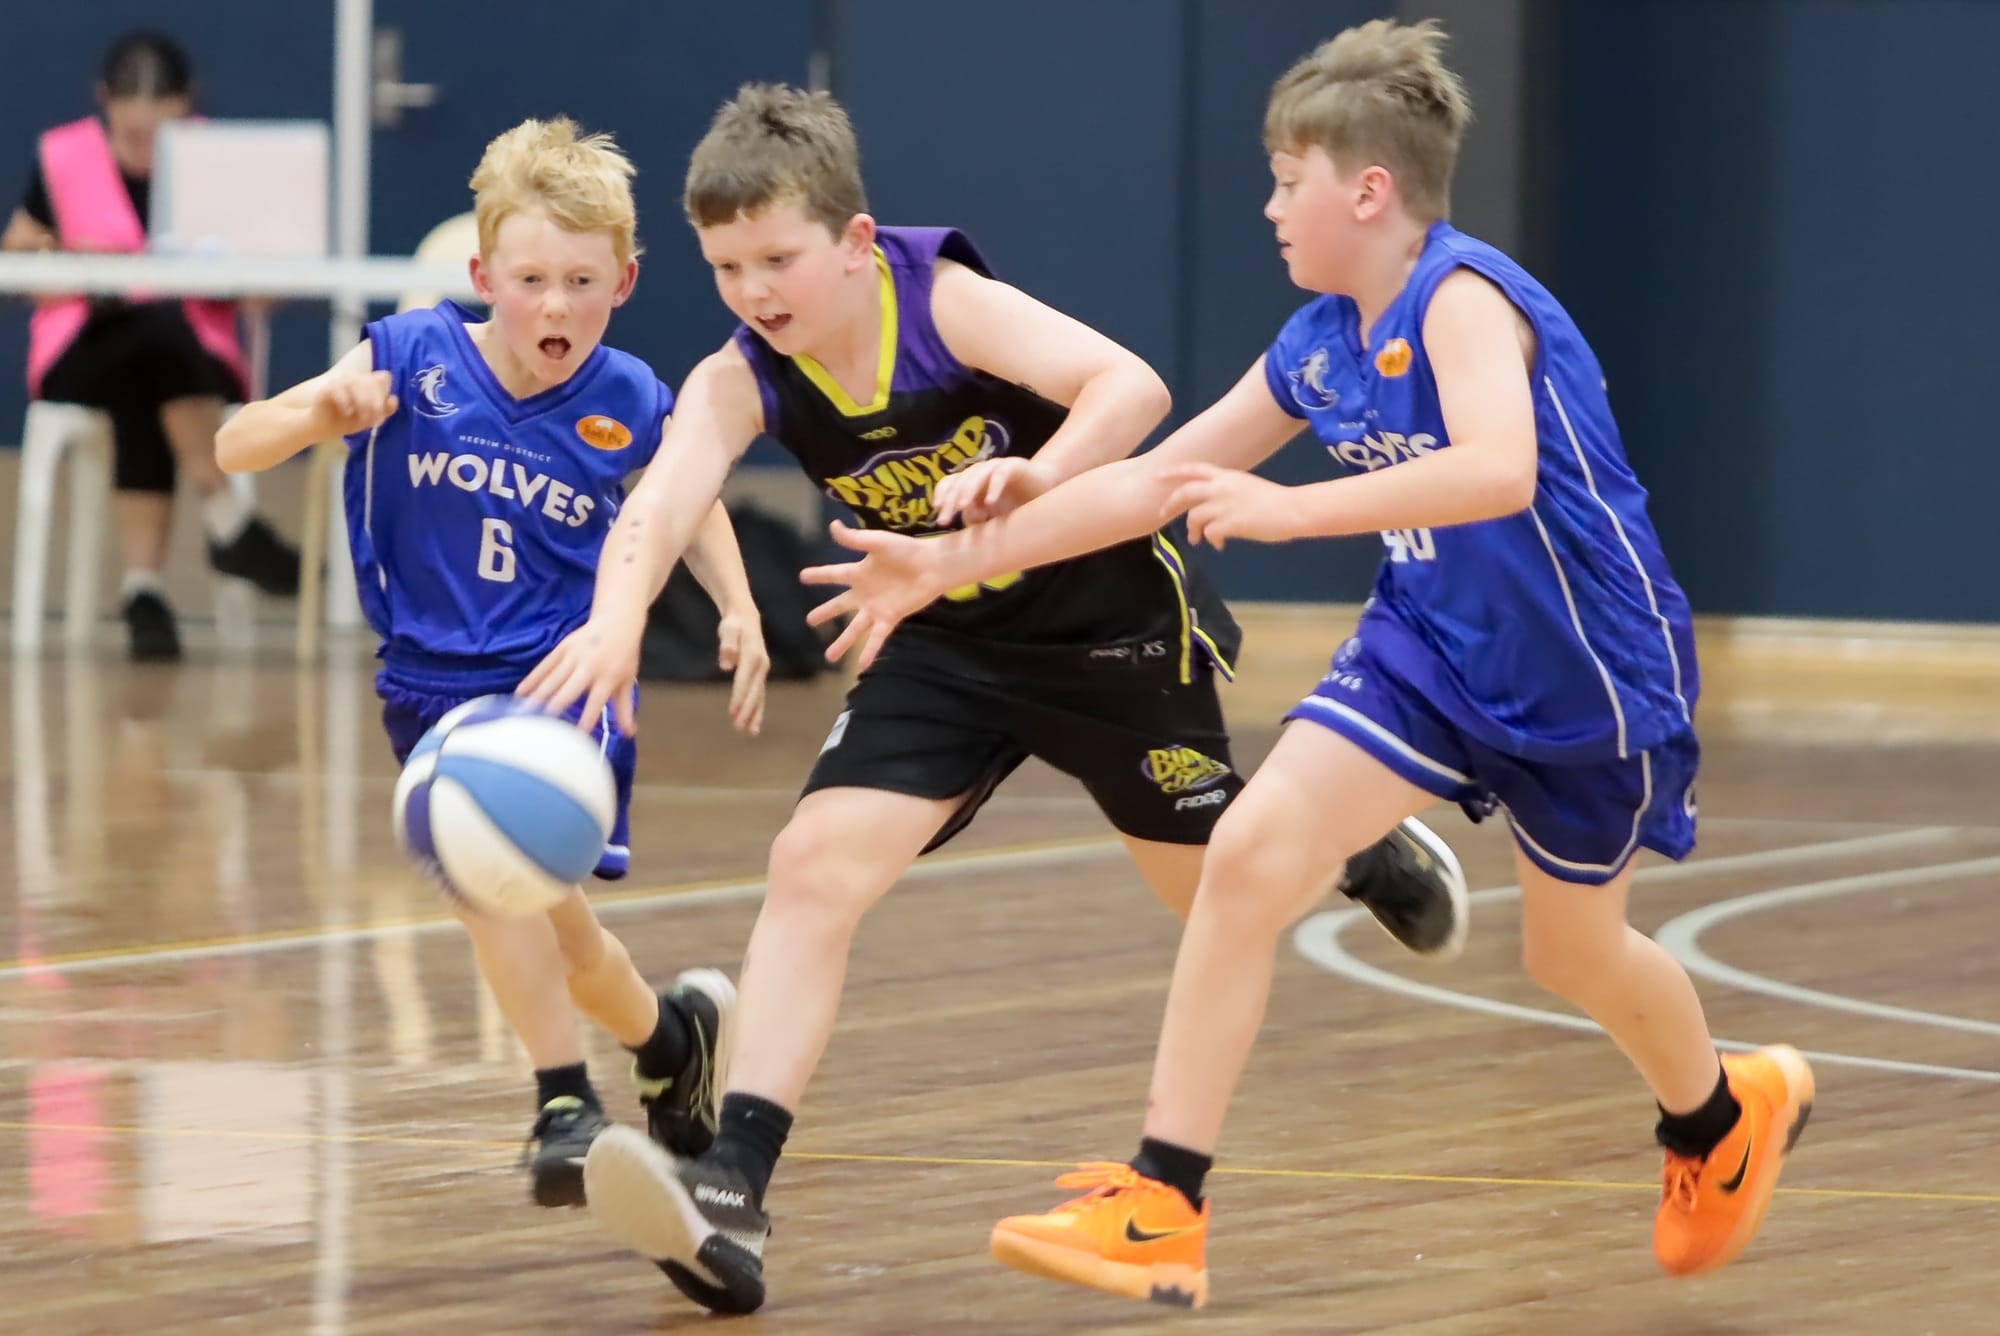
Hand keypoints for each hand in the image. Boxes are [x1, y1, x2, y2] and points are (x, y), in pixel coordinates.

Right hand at [314, 370, 398, 436]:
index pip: (383, 378)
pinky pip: (338, 389)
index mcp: (367, 382)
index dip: (385, 394)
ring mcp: (340, 381)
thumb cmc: (347, 421)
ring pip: (357, 383)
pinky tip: (347, 412)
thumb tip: (394, 399)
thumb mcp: (369, 418)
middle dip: (376, 403)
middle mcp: (355, 378)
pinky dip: (346, 401)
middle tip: (374, 421)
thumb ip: (384, 410)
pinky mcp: (327, 388)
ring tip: (362, 420)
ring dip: (363, 403)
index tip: (382, 413)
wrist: (322, 428)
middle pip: (372, 381)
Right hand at [517, 616, 643, 736]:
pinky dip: (532, 679)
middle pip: (569, 689)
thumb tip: (628, 733)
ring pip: (553, 678)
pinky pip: (545, 665)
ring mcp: (574, 655)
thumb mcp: (627, 682)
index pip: (596, 702)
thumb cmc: (624, 656)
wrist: (618, 621)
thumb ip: (625, 709)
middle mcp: (590, 667)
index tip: (576, 735)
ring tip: (525, 711)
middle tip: (542, 723)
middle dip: (556, 705)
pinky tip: (521, 692)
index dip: (587, 718)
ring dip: (539, 695)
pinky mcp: (563, 647)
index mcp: (608, 677)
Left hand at [715, 606, 769, 734]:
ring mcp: (762, 670)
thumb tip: (726, 664)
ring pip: (759, 696)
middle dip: (748, 710)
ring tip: (750, 732)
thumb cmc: (734, 623)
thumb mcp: (728, 628)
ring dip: (755, 714)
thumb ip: (727, 645)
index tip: (733, 713)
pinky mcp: (759, 674)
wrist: (745, 616)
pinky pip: (759, 695)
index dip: (739, 696)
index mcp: (753, 655)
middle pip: (755, 691)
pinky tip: (753, 724)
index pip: (744, 680)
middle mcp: (761, 664)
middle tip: (739, 728)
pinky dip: (757, 710)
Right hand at [798, 521, 941, 669]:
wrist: (932, 566)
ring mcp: (876, 608)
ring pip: (854, 628)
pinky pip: (877, 637)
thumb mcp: (877, 542)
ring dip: (842, 643)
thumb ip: (854, 539)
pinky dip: (870, 650)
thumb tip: (832, 526)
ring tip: (829, 657)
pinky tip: (862, 664)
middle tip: (809, 621)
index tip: (803, 576)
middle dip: (825, 613)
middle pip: (840, 606)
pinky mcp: (890, 618)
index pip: (834, 574)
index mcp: (859, 573)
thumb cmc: (906, 551)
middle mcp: (864, 593)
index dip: (818, 575)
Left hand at [932, 457, 1055, 525]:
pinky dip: (994, 487)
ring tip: (963, 508)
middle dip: (950, 500)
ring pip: (976, 475)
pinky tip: (990, 502)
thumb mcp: (993, 517)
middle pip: (959, 482)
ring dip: (968, 491)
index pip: (950, 484)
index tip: (937, 513)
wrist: (1046, 491)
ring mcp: (996, 467)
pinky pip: (1000, 474)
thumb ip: (977, 518)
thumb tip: (965, 519)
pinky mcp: (1014, 466)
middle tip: (944, 520)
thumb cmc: (1016, 505)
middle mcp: (980, 473)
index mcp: (971, 483)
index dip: (941, 496)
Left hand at [1162, 463, 1305, 549]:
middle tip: (1162, 514)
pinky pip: (1209, 533)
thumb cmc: (1275, 501)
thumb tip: (1214, 506)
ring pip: (1194, 516)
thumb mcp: (1247, 487)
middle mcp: (1222, 487)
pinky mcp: (1230, 523)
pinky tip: (1220, 545)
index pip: (1195, 469)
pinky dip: (1211, 540)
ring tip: (1196, 539)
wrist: (1292, 510)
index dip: (1174, 471)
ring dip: (1192, 529)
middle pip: (1186, 492)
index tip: (1158, 476)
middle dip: (1170, 504)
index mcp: (1227, 476)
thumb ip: (1228, 491)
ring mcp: (1225, 505)